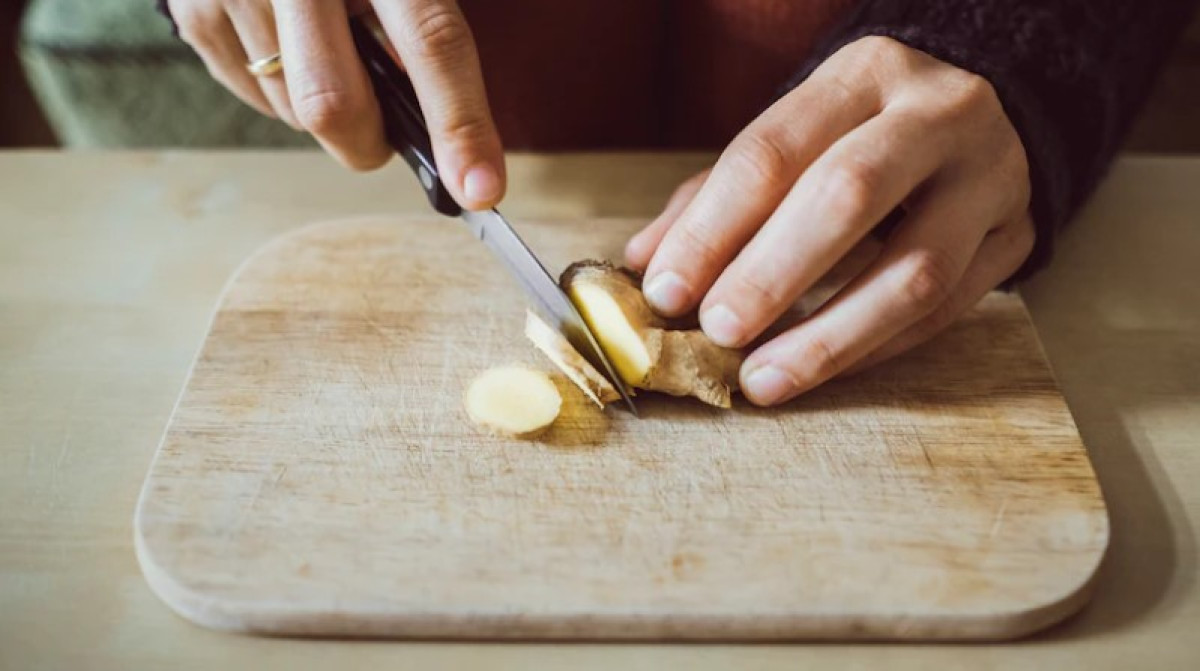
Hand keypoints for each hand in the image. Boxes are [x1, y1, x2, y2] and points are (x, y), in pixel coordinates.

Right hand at [169, 0, 504, 208]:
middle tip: (389, 135)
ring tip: (333, 52)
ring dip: (330, 114)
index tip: (479, 190)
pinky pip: (256, 97)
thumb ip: (426, 32)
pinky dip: (288, 93)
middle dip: (370, 144)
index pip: (431, 42)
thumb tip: (447, 137)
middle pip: (333, 104)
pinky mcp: (194, 10)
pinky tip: (294, 46)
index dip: (460, 123)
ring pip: (295, 113)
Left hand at [625, 37, 1034, 405]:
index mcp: (863, 73)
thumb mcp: (793, 137)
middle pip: (848, 194)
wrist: (983, 115)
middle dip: (772, 273)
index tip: (666, 289)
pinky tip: (819, 370)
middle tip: (717, 330)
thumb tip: (644, 264)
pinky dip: (873, 349)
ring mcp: (990, 176)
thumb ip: (715, 197)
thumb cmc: (860, 132)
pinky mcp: (1017, 236)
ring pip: (914, 268)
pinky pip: (946, 311)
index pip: (773, 151)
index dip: (712, 228)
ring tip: (762, 379)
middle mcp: (937, 113)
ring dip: (829, 335)